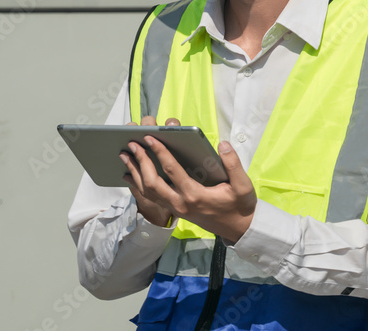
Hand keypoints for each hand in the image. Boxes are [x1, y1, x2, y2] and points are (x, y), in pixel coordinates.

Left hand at [122, 125, 256, 241]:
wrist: (238, 229)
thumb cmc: (240, 206)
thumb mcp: (243, 185)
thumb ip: (233, 164)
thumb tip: (223, 144)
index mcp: (195, 195)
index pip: (172, 171)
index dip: (160, 152)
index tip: (149, 138)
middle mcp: (181, 204)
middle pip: (152, 183)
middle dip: (141, 162)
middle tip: (132, 144)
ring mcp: (176, 209)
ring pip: (148, 192)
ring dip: (135, 173)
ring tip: (125, 156)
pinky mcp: (175, 211)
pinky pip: (151, 198)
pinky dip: (138, 185)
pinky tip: (130, 175)